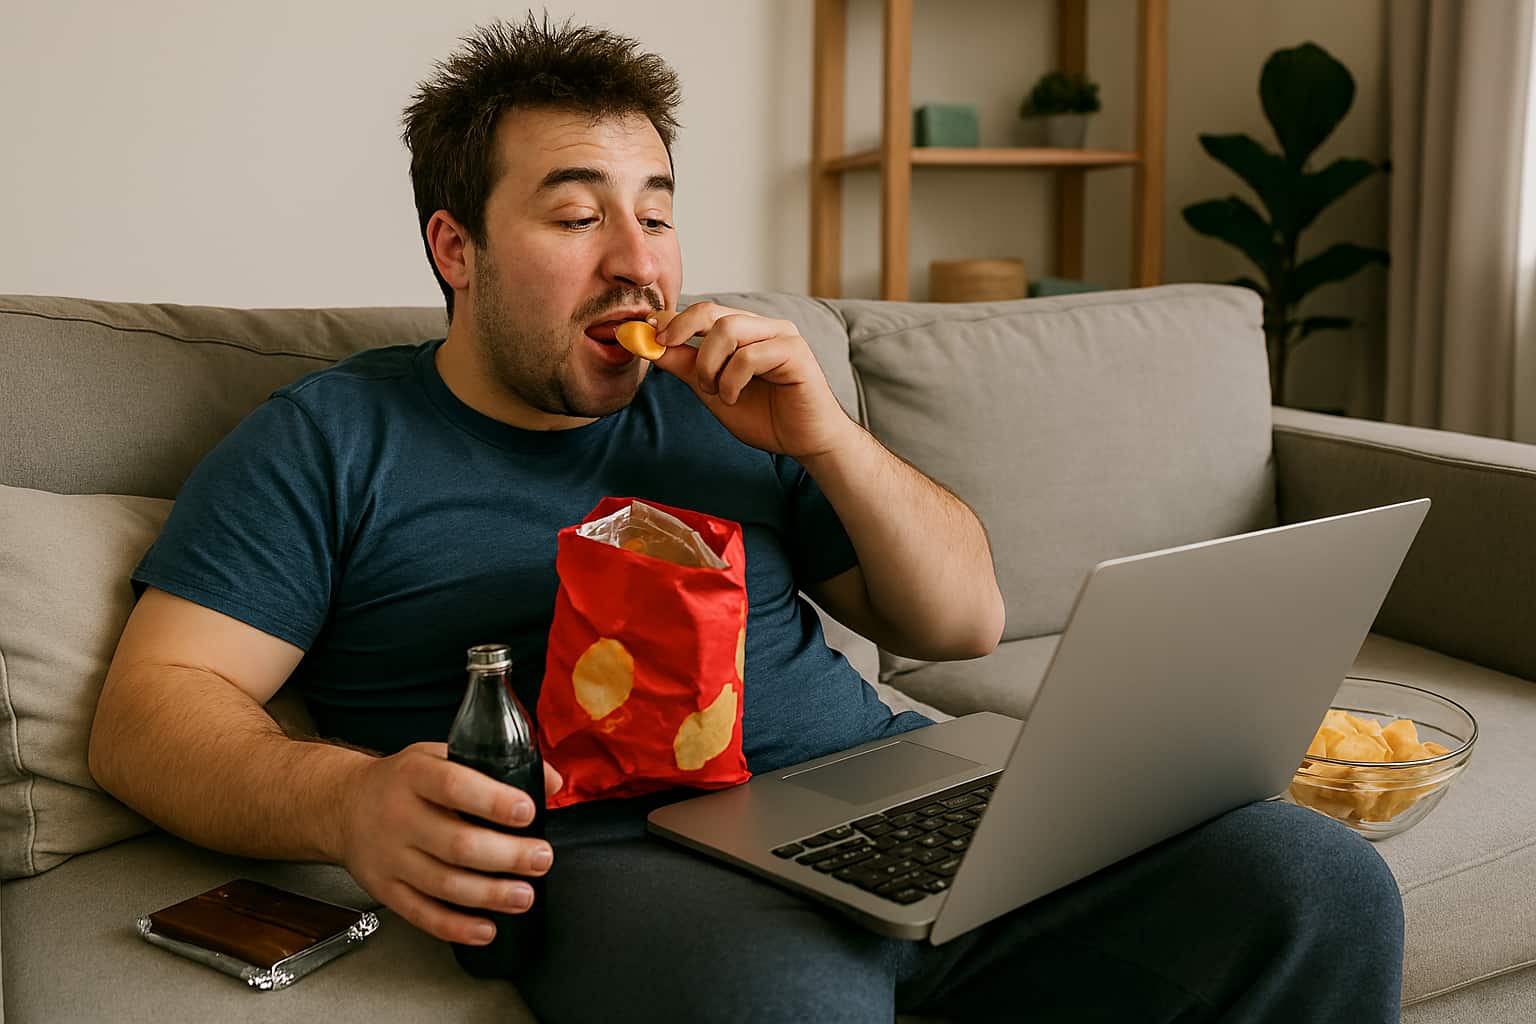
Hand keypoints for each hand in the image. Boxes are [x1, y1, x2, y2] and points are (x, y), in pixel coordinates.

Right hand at [337, 741, 562, 945]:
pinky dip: (456, 927)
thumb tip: (551, 782)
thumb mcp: (442, 754)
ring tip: (524, 895)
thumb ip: (494, 765)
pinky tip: (487, 929)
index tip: (529, 811)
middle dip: (507, 855)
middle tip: (541, 858)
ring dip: (490, 895)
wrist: (344, 805)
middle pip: (457, 843)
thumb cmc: (404, 780)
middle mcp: (398, 816)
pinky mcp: (385, 889)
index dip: (494, 801)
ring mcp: (389, 857)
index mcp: (415, 775)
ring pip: (444, 884)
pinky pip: (422, 914)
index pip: (454, 786)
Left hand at [653, 302, 855, 458]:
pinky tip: (734, 397)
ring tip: (715, 392)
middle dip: (680, 330)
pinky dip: (732, 380)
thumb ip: (686, 366)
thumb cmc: (765, 415)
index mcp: (744, 331)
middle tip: (664, 350)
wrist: (803, 441)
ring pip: (728, 329)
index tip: (646, 335)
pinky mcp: (794, 351)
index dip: (670, 320)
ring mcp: (780, 335)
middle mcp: (762, 326)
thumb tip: (650, 345)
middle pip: (711, 310)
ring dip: (710, 366)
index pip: (701, 313)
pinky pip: (749, 355)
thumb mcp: (712, 390)